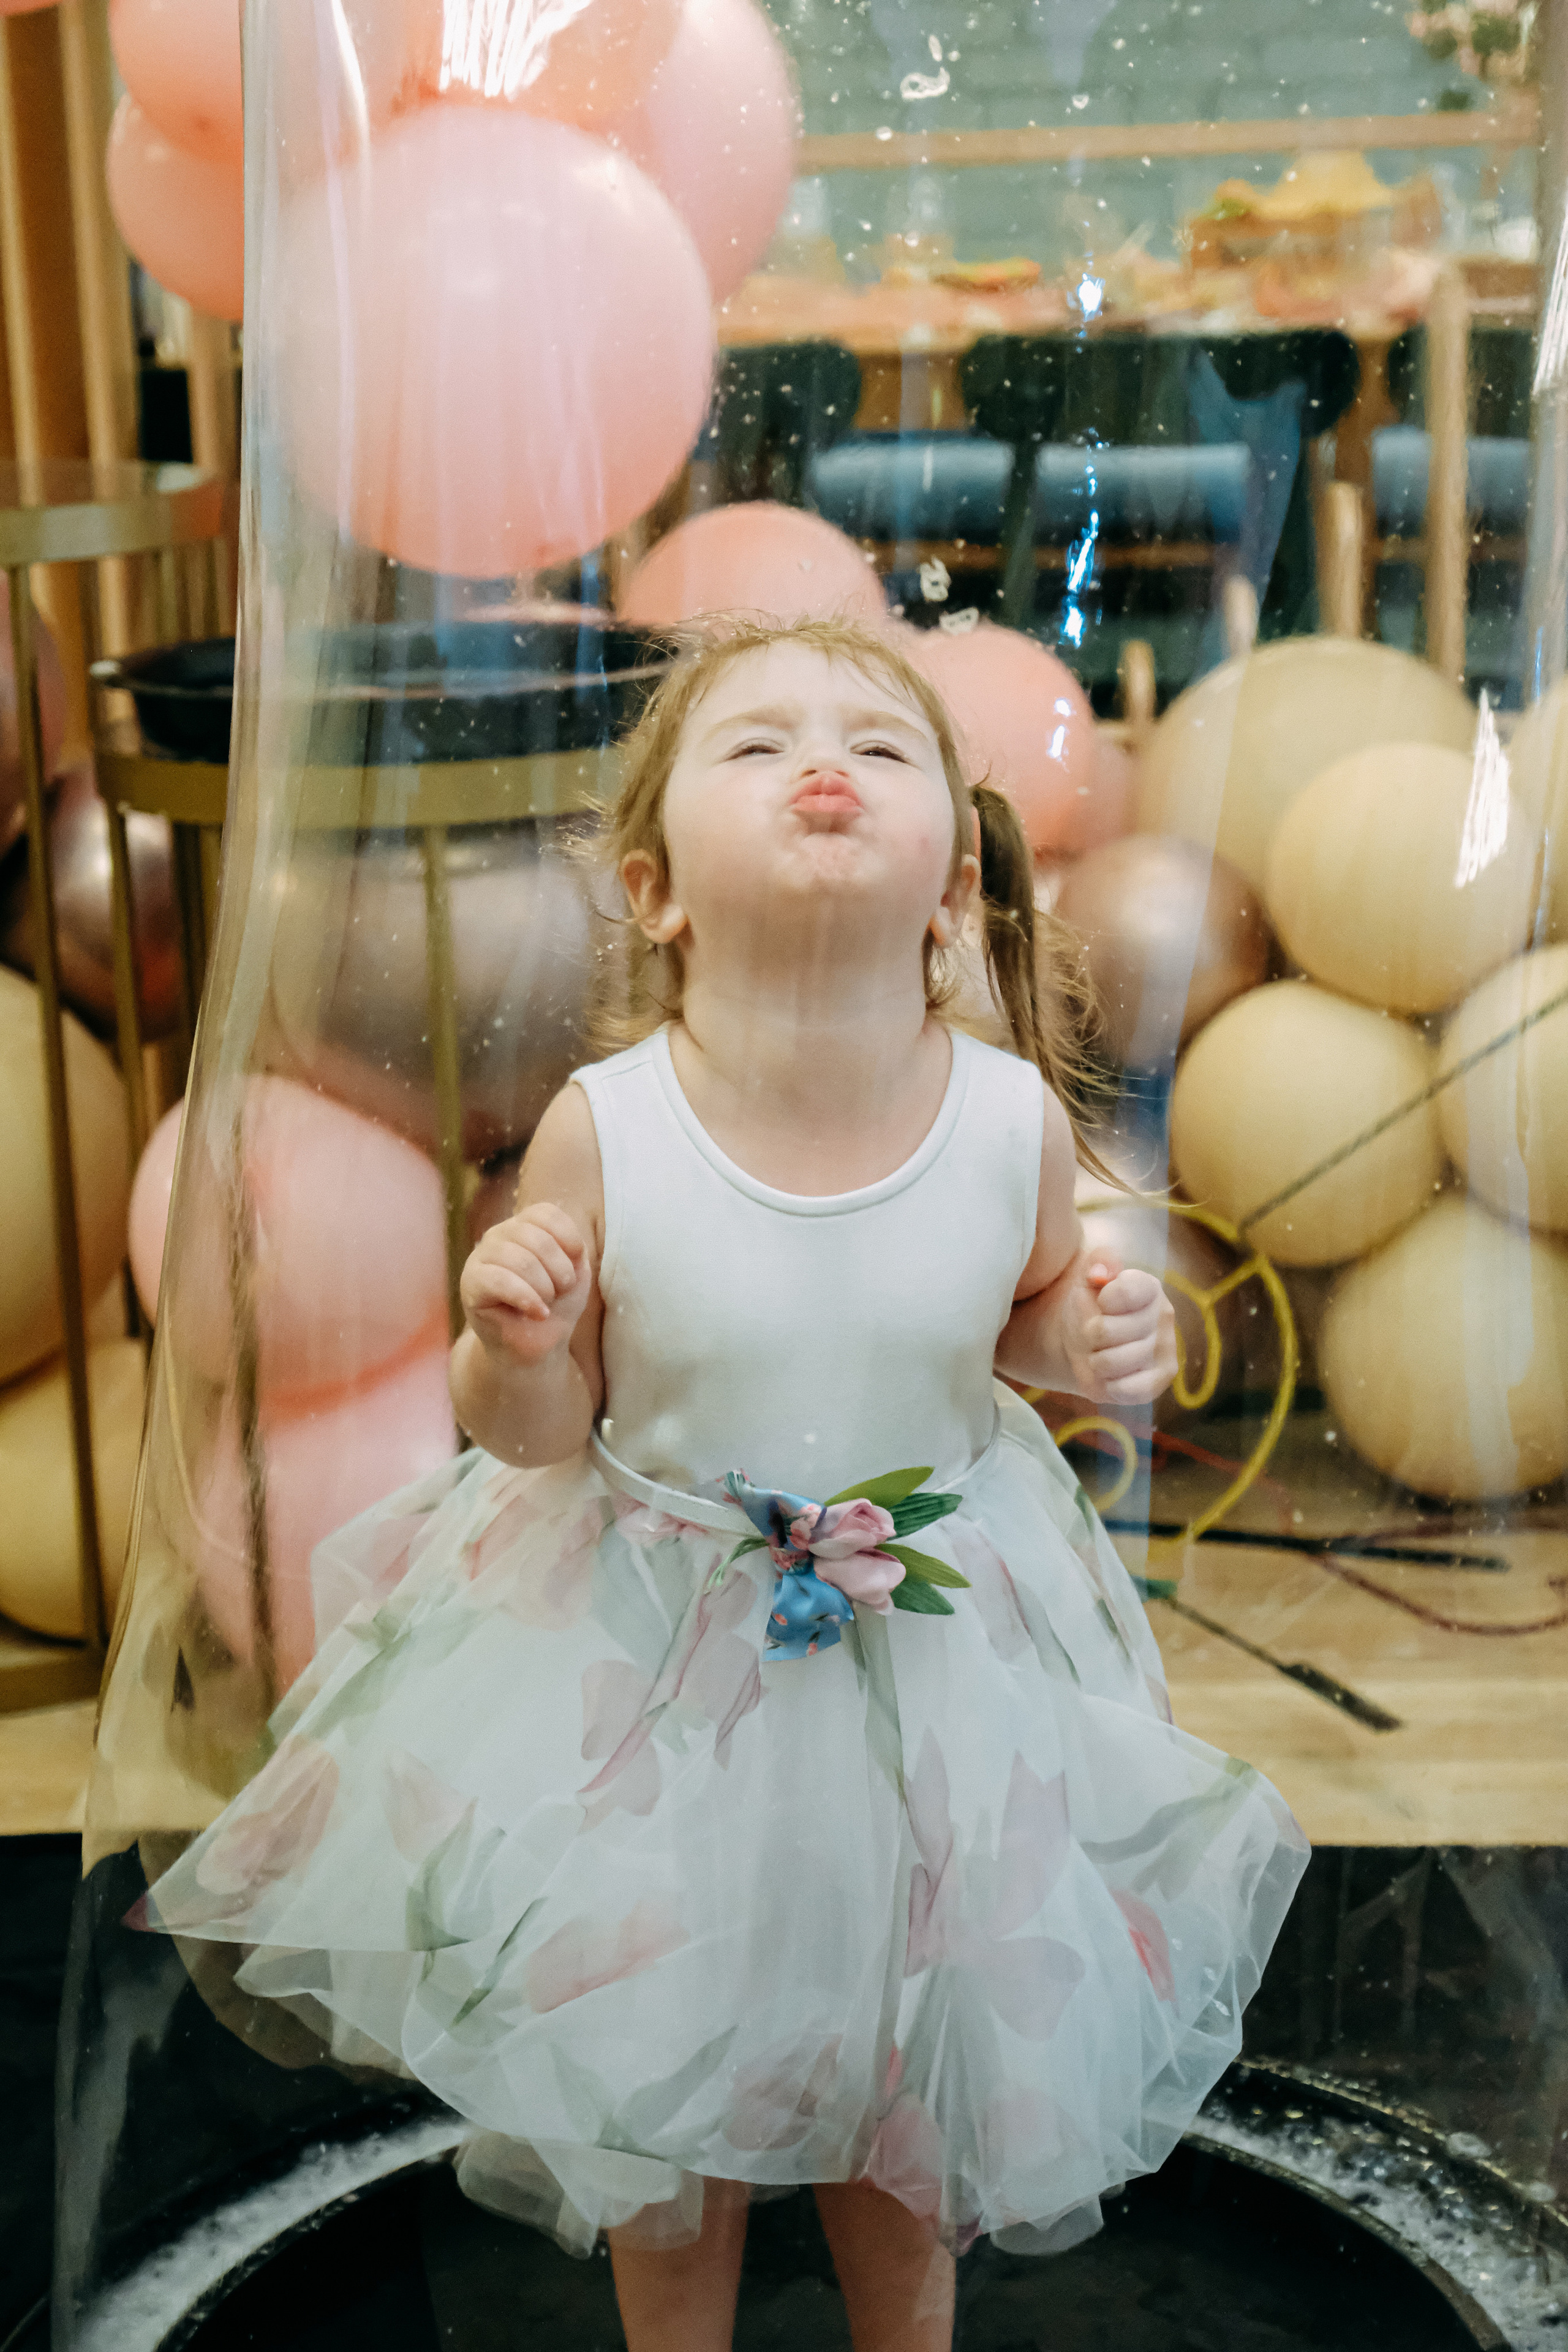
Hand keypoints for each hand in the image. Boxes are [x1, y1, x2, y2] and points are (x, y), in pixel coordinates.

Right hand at [459, 1202, 590, 1366]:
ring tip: (546, 1304)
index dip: (568, 1239)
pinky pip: (499, 1281)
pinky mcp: (470, 1283)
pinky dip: (526, 1298)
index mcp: (523, 1226)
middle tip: (559, 1293)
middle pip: (536, 1238)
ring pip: (519, 1260)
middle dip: (559, 1271)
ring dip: (545, 1287)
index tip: (575, 1268)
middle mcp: (499, 1235)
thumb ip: (573, 1248)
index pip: (545, 1213)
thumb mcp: (575, 1270)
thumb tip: (565, 1243)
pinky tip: (538, 1313)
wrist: (537, 1344)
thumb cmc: (555, 1304)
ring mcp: (480, 1257)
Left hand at [1062, 1253, 1177, 1405]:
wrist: (1087, 1345)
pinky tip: (1111, 1375)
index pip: (1124, 1291)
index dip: (1101, 1301)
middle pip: (1106, 1331)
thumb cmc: (1089, 1307)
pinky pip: (1126, 1389)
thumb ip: (1096, 1262)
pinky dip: (1108, 1385)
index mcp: (1148, 1287)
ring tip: (1101, 1352)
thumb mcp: (1085, 1279)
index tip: (1100, 1302)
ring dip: (1095, 1360)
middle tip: (1094, 1333)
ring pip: (1111, 1362)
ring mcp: (1166, 1349)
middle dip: (1089, 1334)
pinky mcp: (1161, 1379)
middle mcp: (1164, 1315)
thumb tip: (1100, 1272)